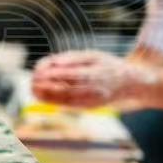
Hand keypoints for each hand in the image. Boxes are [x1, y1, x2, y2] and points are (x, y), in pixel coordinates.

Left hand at [31, 51, 154, 107]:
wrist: (130, 83)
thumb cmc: (109, 65)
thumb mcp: (93, 55)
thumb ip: (72, 58)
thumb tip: (52, 61)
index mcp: (96, 73)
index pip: (69, 74)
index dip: (52, 74)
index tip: (37, 71)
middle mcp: (95, 89)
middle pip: (66, 89)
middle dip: (46, 86)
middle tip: (31, 81)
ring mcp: (93, 100)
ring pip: (67, 100)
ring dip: (48, 97)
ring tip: (33, 90)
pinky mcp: (91, 107)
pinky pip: (71, 106)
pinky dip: (56, 102)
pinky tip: (45, 98)